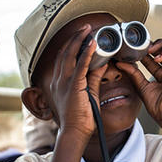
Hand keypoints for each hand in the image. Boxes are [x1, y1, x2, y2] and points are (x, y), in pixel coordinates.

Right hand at [50, 25, 107, 139]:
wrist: (74, 133)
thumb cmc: (80, 118)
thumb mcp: (88, 94)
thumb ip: (93, 78)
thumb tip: (103, 63)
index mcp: (59, 83)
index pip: (63, 59)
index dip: (71, 45)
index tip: (80, 36)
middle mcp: (59, 80)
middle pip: (64, 53)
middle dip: (75, 38)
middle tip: (85, 27)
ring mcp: (65, 83)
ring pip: (70, 55)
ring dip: (79, 40)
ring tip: (87, 29)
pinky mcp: (74, 87)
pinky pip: (80, 66)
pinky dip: (86, 53)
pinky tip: (92, 44)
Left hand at [115, 39, 161, 131]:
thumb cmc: (158, 106)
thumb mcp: (141, 86)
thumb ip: (133, 73)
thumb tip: (121, 63)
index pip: (154, 56)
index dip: (145, 50)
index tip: (135, 49)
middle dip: (154, 44)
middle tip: (143, 47)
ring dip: (161, 45)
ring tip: (150, 50)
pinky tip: (156, 58)